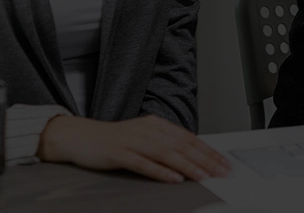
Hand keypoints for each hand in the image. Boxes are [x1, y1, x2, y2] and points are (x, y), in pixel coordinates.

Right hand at [38, 114, 230, 182]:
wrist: (79, 136)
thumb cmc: (112, 140)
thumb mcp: (143, 137)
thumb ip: (164, 145)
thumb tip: (191, 157)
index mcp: (156, 124)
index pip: (189, 138)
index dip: (208, 151)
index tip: (224, 163)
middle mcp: (147, 130)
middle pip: (182, 145)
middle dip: (205, 159)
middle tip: (221, 171)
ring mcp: (133, 140)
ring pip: (166, 153)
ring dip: (188, 165)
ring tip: (203, 176)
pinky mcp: (119, 153)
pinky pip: (143, 163)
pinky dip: (160, 171)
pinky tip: (173, 178)